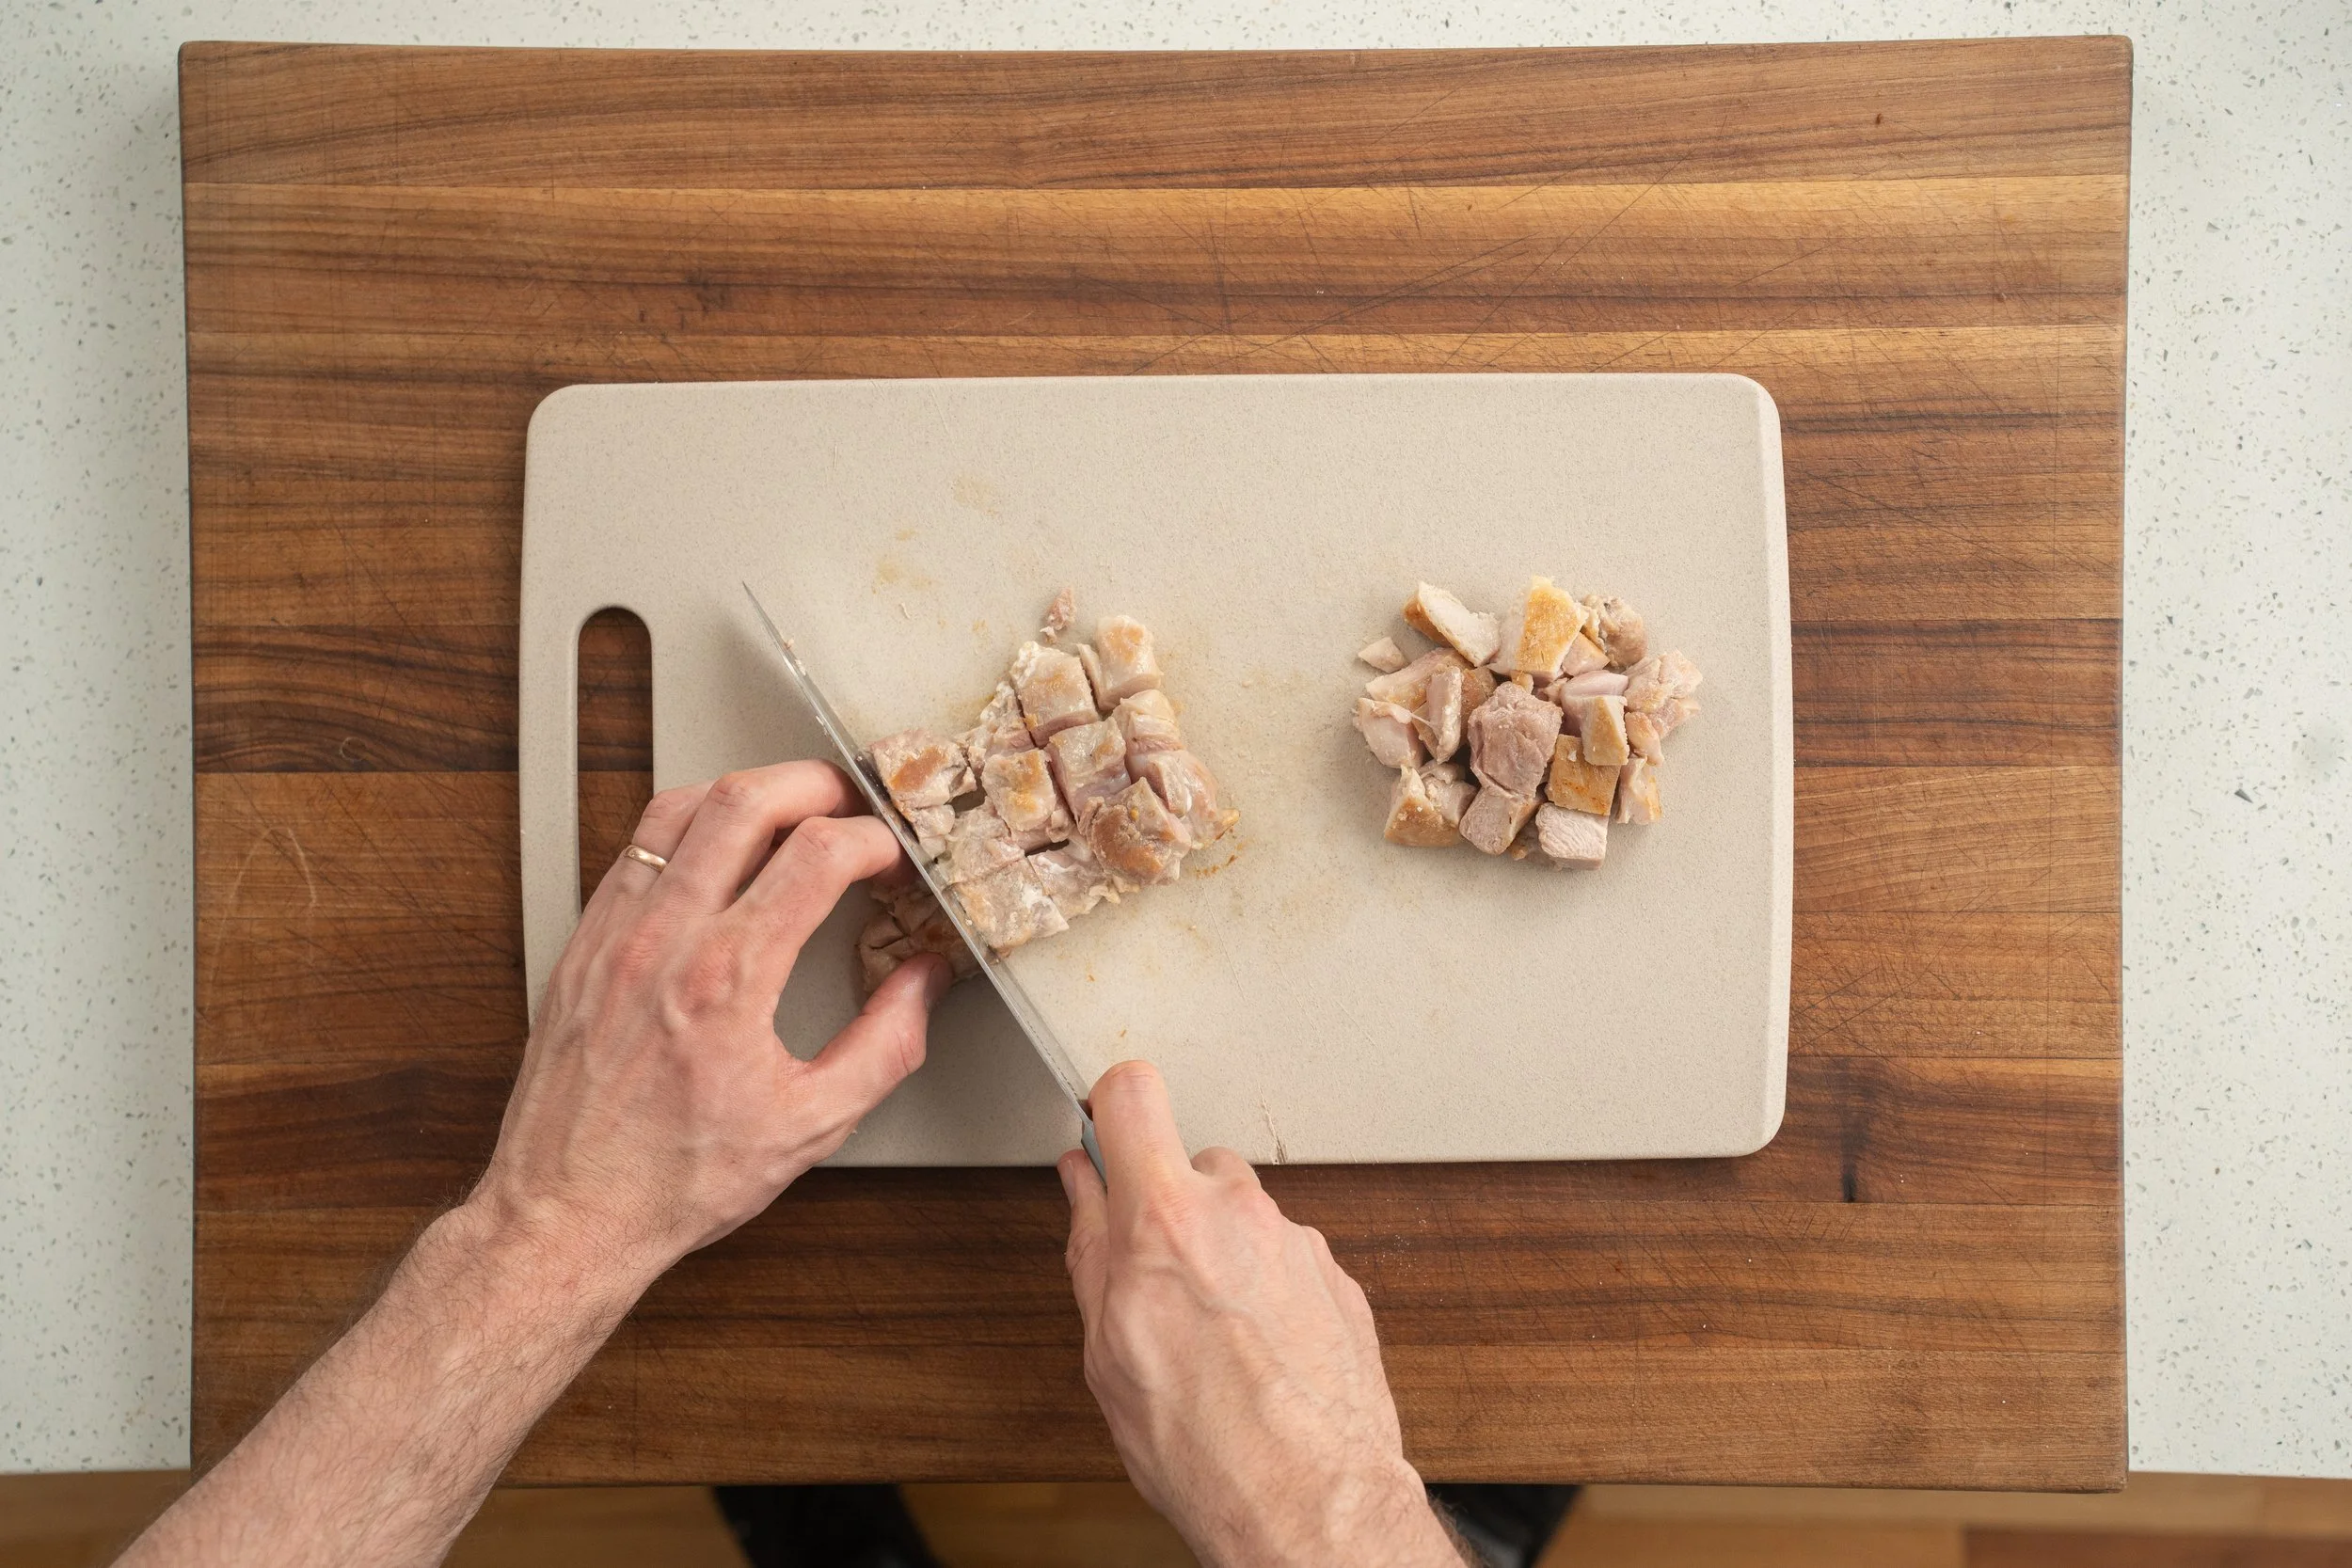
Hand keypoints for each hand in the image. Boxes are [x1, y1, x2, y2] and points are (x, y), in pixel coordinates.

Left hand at [471, 760, 950, 1285]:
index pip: (817, 854)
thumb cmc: (676, 1182)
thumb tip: (924, 984)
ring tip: (786, 811)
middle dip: (815, 786)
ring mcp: (614, 935)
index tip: (894, 858)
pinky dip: (685, 827)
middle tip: (849, 807)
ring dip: (745, 792)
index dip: (874, 840)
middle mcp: (665, 941)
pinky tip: (714, 849)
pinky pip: (632, 848)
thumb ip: (885, 1045)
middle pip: (746, 801)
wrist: (567, 1215)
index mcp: (729, 980)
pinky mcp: (582, 944)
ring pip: (678, 807)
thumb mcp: (811, 1127)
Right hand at [1058, 1063, 1463, 1567]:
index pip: (1132, 1092)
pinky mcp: (1340, 1280)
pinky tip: (1256, 1356)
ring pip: (1246, 1217)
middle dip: (1172, 1207)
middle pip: (1194, 1164)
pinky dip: (1269, 1293)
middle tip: (1155, 1282)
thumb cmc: (1206, 1446)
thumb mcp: (1107, 1349)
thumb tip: (1083, 1187)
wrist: (1310, 1503)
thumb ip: (1092, 1246)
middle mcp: (1242, 1212)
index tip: (1104, 1135)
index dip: (1110, 1107)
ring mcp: (1299, 1244)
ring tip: (1212, 1339)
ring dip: (1224, 1255)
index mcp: (1167, 1217)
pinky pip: (1288, 1261)